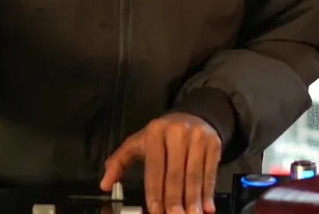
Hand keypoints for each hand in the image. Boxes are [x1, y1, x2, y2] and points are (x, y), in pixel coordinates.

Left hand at [100, 113, 221, 213]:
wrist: (194, 115)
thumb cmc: (162, 135)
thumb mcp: (138, 142)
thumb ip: (119, 163)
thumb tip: (105, 185)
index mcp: (155, 132)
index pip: (155, 167)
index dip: (155, 192)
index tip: (156, 211)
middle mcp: (177, 133)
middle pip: (175, 173)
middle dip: (175, 200)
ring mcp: (198, 137)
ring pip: (194, 175)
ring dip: (193, 199)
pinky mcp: (214, 143)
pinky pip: (210, 172)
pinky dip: (208, 192)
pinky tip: (207, 208)